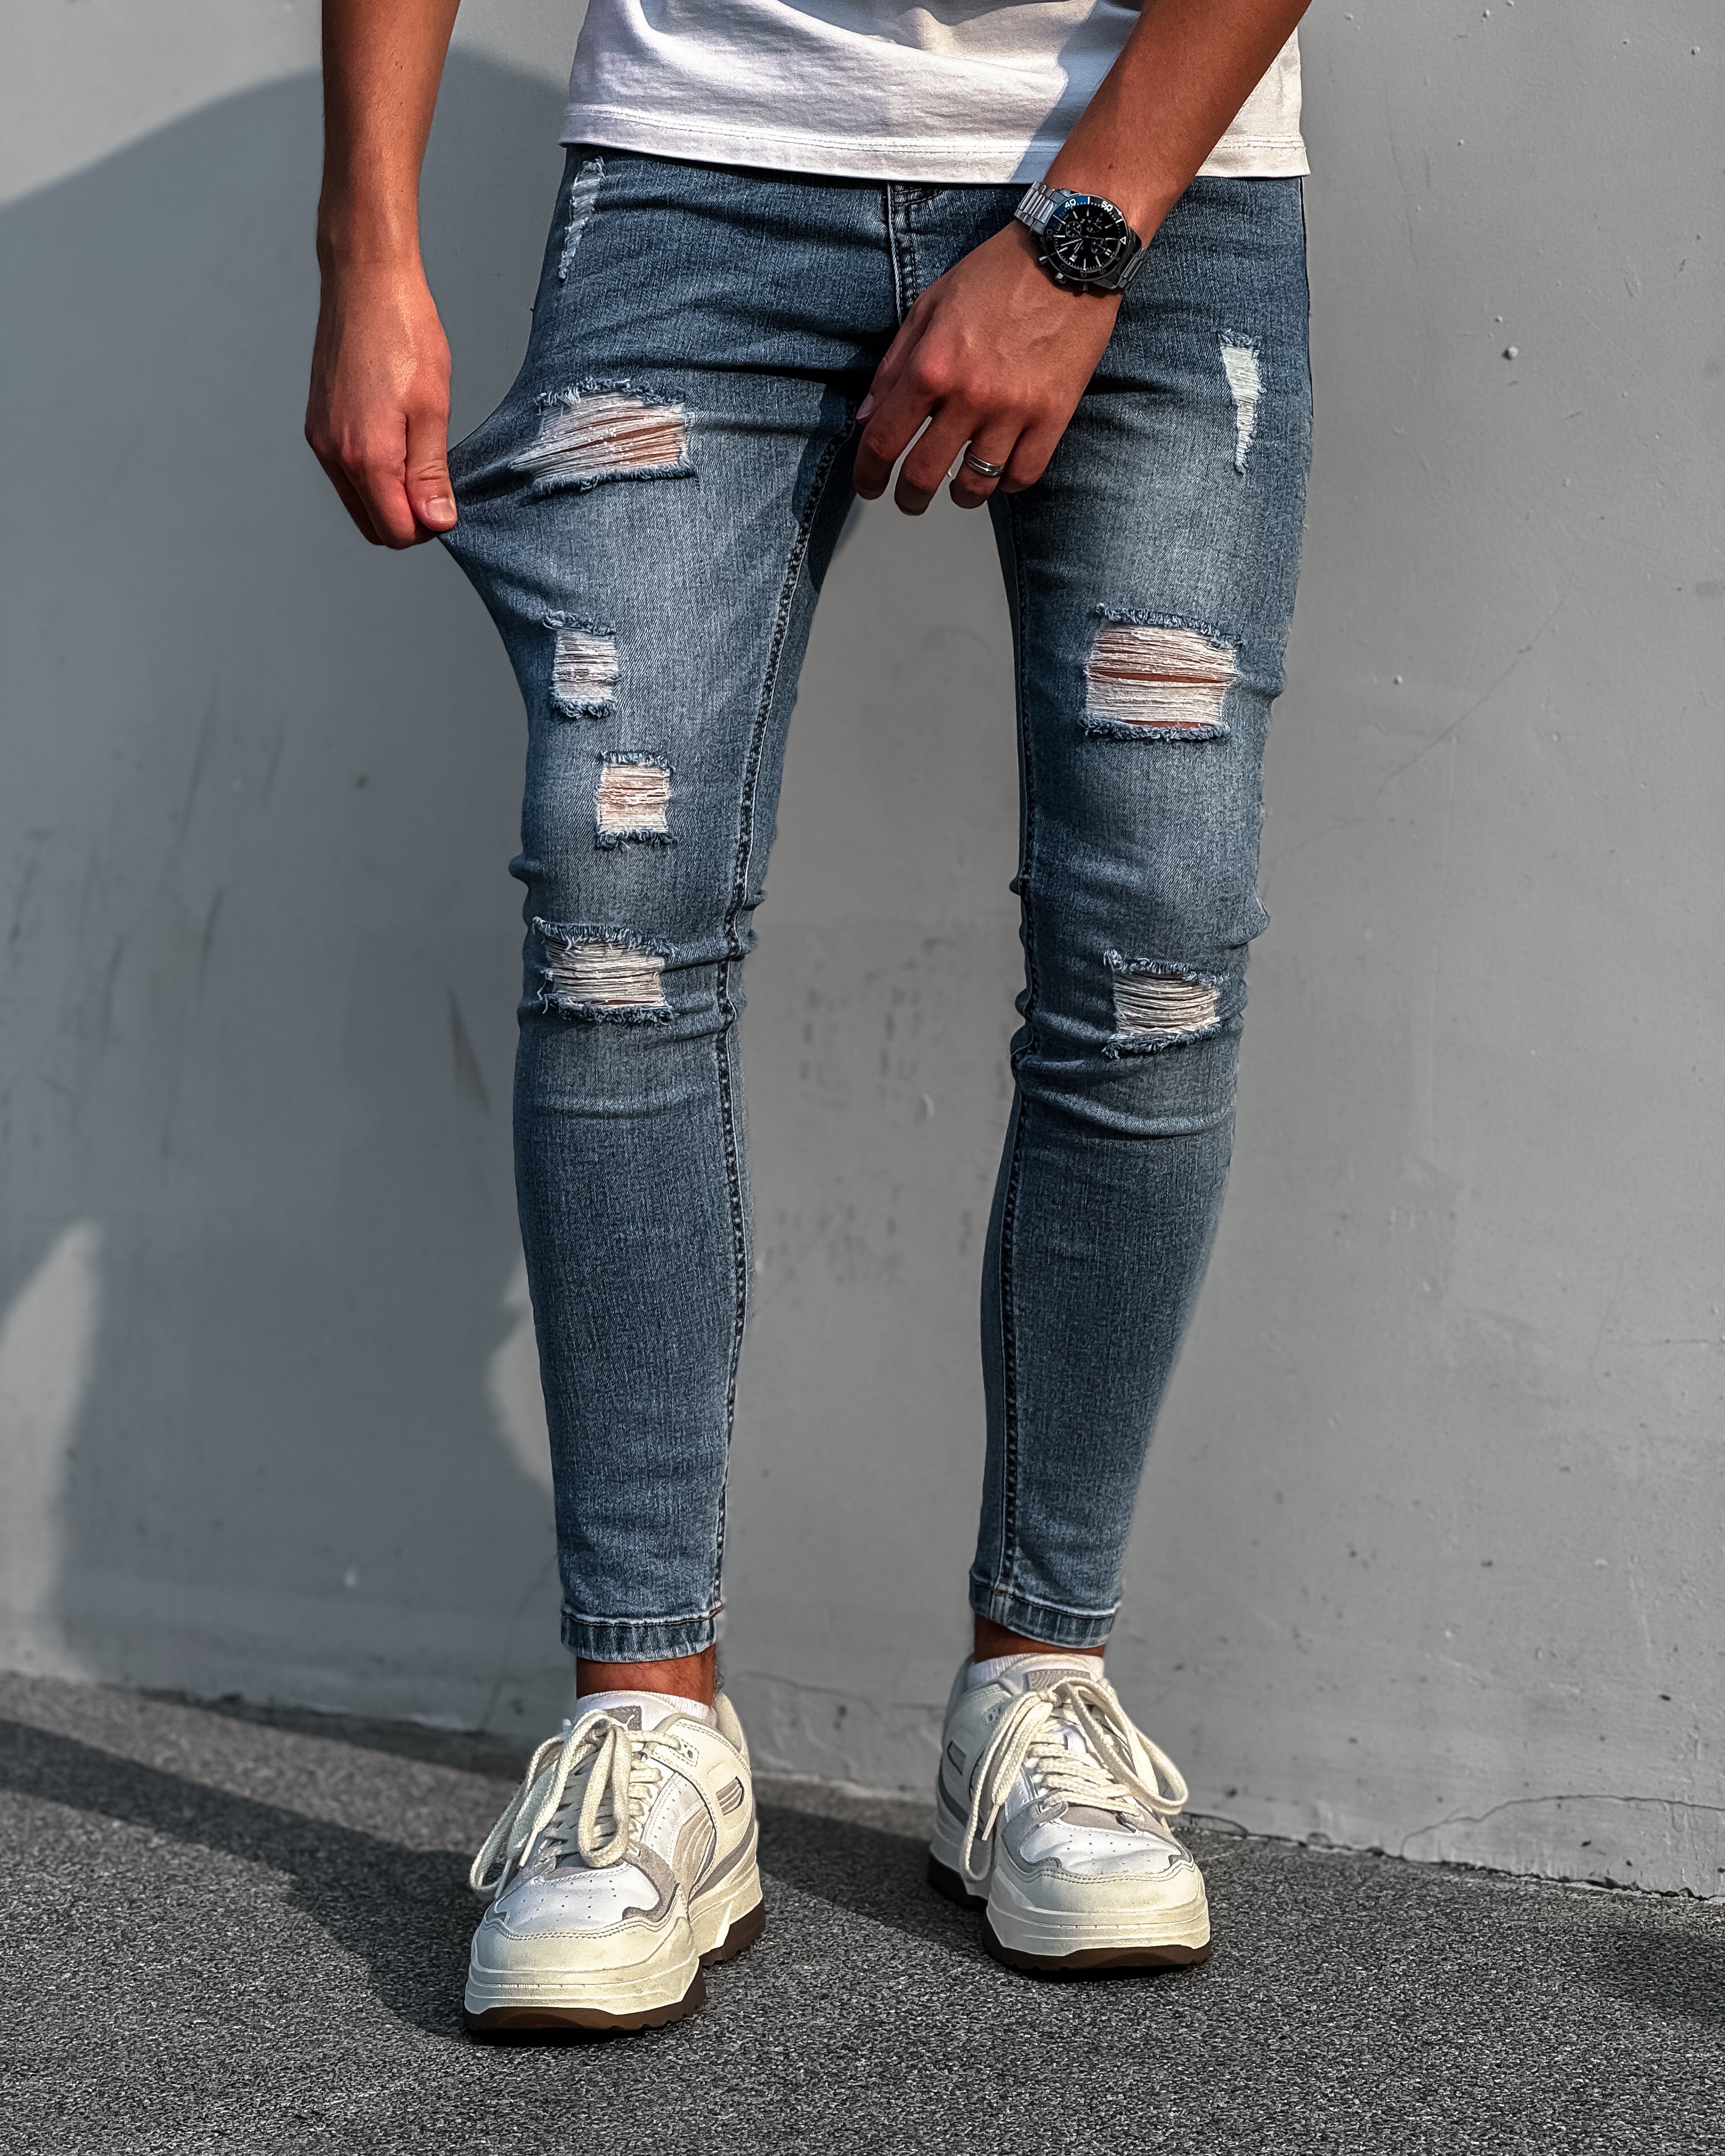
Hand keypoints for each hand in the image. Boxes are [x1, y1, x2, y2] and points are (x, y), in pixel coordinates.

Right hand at [305, 260, 455, 547]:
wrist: (366, 281)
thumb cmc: (403, 333)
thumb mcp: (432, 409)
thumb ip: (430, 473)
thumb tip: (435, 521)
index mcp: (365, 456)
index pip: (393, 530)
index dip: (425, 529)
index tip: (446, 504)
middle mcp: (334, 454)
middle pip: (371, 523)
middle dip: (405, 519)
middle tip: (436, 486)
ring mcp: (321, 439)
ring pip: (356, 499)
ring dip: (388, 495)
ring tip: (418, 454)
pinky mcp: (317, 423)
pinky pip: (345, 471)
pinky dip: (371, 472)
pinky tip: (395, 440)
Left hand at [851, 221, 1121, 514]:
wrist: (1067, 256)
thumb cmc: (996, 275)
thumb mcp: (929, 306)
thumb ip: (894, 365)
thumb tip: (868, 418)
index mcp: (931, 365)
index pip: (884, 440)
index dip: (868, 473)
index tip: (869, 484)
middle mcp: (969, 394)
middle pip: (924, 474)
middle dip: (909, 497)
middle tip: (908, 500)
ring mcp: (1014, 410)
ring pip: (976, 484)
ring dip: (960, 496)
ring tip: (957, 489)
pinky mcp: (1053, 416)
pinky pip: (1023, 475)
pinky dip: (1006, 483)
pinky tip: (999, 471)